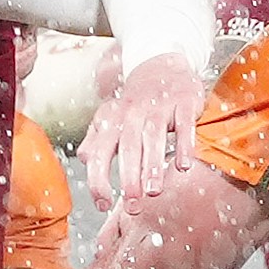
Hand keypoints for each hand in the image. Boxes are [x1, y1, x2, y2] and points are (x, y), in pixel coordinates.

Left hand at [76, 53, 204, 211]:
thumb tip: (84, 160)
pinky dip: (184, 145)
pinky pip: (184, 125)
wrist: (161, 63)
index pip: (100, 153)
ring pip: (154, 137)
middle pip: (129, 148)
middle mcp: (133, 114)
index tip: (103, 204)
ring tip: (154, 191)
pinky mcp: (184, 103)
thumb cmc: (135, 103)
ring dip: (153, 165)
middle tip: (132, 204)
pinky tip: (183, 167)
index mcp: (112, 121)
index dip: (99, 180)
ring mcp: (160, 107)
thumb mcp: (110, 118)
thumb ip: (96, 140)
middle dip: (129, 178)